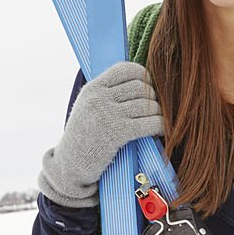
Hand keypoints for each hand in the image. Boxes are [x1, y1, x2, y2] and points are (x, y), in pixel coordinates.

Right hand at [38, 61, 163, 206]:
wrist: (71, 166)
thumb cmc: (84, 137)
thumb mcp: (88, 107)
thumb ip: (107, 94)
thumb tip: (139, 82)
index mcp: (93, 88)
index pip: (125, 69)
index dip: (143, 75)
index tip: (149, 87)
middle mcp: (99, 98)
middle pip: (140, 87)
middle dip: (153, 98)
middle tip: (155, 109)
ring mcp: (108, 115)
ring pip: (147, 105)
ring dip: (159, 113)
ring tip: (159, 121)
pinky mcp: (118, 133)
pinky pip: (149, 123)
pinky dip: (161, 126)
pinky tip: (162, 131)